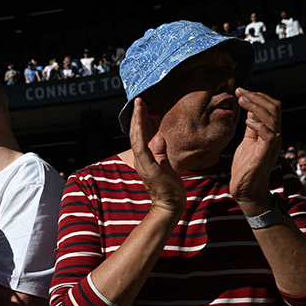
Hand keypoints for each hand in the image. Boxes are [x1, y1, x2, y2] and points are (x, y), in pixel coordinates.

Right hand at [129, 97, 185, 212]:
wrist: (170, 205)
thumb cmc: (169, 188)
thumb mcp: (166, 166)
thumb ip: (161, 152)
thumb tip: (159, 138)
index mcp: (145, 158)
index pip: (140, 136)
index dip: (140, 120)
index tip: (142, 106)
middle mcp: (140, 159)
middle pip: (135, 133)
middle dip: (137, 116)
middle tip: (139, 100)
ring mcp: (143, 163)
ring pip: (136, 137)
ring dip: (137, 120)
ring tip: (139, 105)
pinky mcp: (148, 167)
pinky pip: (141, 147)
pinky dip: (139, 134)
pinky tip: (139, 123)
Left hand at [230, 88, 282, 215]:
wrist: (246, 190)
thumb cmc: (245, 168)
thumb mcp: (247, 143)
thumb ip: (251, 129)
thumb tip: (251, 111)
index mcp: (270, 132)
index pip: (271, 107)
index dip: (257, 97)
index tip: (240, 91)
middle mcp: (275, 136)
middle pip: (274, 108)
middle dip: (256, 97)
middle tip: (240, 92)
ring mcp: (272, 144)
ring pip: (273, 117)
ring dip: (256, 106)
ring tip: (241, 101)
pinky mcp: (267, 153)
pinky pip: (268, 134)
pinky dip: (258, 124)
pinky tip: (247, 121)